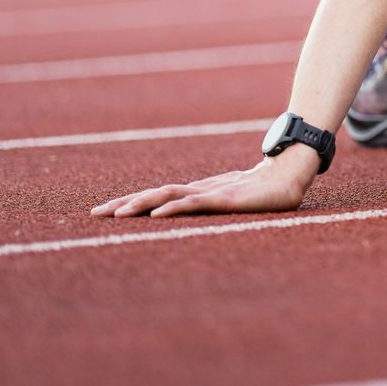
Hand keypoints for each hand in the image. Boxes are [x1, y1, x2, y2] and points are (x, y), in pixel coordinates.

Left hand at [90, 154, 312, 218]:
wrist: (292, 172)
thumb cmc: (265, 189)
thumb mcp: (233, 200)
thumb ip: (215, 205)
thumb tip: (196, 212)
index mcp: (197, 192)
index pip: (157, 196)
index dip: (130, 202)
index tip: (104, 212)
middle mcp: (199, 189)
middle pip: (154, 193)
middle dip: (124, 204)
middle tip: (94, 214)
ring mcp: (212, 192)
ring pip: (169, 195)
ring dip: (141, 204)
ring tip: (118, 214)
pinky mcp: (227, 198)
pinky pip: (195, 202)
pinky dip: (173, 207)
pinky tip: (157, 213)